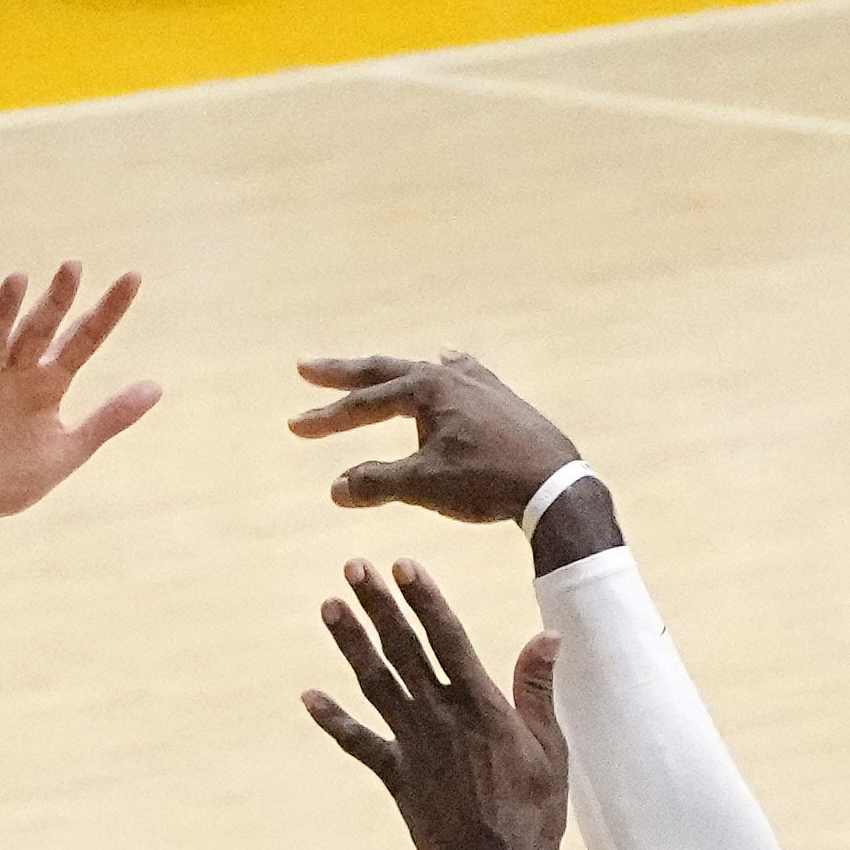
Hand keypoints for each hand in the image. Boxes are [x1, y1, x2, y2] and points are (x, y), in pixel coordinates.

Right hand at [0, 261, 157, 553]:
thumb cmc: (9, 481)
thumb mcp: (68, 449)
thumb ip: (109, 418)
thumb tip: (158, 387)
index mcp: (48, 383)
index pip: (83, 338)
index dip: (106, 311)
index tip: (133, 278)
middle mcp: (16, 373)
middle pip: (41, 328)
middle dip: (56, 299)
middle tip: (74, 266)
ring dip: (6, 309)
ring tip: (20, 278)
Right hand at [292, 347, 590, 531]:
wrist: (555, 483)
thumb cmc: (488, 481)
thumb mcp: (423, 485)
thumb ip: (376, 482)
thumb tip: (335, 487)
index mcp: (426, 390)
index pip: (364, 402)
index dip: (326, 417)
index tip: (294, 426)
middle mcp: (450, 377)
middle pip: (385, 371)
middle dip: (344, 374)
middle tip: (306, 367)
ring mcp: (478, 385)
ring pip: (423, 372)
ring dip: (392, 375)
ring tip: (372, 371)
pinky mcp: (502, 400)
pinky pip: (463, 374)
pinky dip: (445, 370)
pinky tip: (448, 362)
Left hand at [302, 562, 572, 849]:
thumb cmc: (536, 812)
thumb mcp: (550, 748)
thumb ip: (538, 690)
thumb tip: (546, 635)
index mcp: (482, 707)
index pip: (448, 639)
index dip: (423, 599)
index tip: (402, 565)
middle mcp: (441, 720)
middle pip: (404, 651)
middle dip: (378, 606)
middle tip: (352, 567)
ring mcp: (414, 749)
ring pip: (376, 685)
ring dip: (350, 645)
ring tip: (329, 607)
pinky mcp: (397, 779)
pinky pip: (359, 745)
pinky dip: (334, 721)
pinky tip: (309, 696)